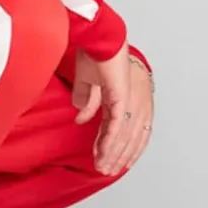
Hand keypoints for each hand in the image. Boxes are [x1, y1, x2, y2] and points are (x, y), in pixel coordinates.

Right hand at [71, 47, 151, 174]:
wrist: (99, 37)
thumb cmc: (93, 52)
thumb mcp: (86, 80)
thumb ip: (86, 98)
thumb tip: (80, 116)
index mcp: (117, 96)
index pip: (116, 126)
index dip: (109, 144)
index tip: (102, 158)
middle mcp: (125, 101)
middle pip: (122, 135)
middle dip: (113, 154)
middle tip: (105, 169)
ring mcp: (126, 100)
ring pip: (121, 135)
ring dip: (111, 153)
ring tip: (103, 167)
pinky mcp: (123, 99)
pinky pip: (116, 127)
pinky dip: (109, 142)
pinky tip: (103, 154)